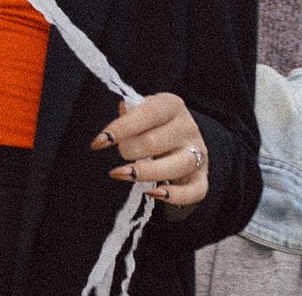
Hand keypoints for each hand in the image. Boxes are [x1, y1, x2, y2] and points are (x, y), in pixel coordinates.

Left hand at [93, 89, 208, 209]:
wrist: (187, 137)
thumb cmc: (157, 123)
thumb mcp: (146, 109)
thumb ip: (133, 110)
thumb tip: (123, 110)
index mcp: (172, 105)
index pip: (147, 114)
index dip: (121, 128)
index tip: (98, 142)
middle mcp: (188, 128)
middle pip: (155, 142)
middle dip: (129, 150)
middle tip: (120, 154)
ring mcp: (198, 154)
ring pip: (174, 166)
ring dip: (144, 173)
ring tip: (121, 174)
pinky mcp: (202, 178)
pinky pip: (194, 191)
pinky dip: (175, 196)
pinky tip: (152, 194)